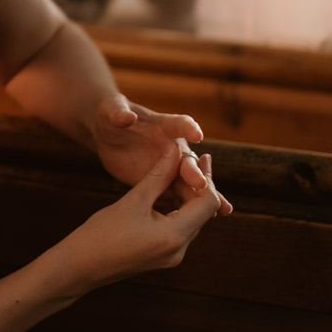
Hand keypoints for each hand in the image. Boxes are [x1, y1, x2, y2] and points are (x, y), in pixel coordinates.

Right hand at [58, 142, 228, 292]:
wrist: (79, 267)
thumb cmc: (101, 233)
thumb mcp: (132, 199)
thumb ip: (158, 174)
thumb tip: (176, 149)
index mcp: (174, 237)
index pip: (208, 203)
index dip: (208, 177)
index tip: (203, 156)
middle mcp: (179, 250)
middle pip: (201, 212)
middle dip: (195, 185)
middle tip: (185, 159)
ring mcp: (172, 256)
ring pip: (190, 219)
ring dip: (184, 195)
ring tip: (172, 171)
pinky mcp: (162, 256)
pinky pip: (178, 228)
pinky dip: (173, 208)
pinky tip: (160, 192)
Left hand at [88, 92, 232, 214]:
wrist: (108, 134)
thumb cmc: (112, 115)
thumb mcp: (111, 109)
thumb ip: (118, 112)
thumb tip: (126, 117)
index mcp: (163, 125)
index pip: (178, 124)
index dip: (188, 128)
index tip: (197, 135)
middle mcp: (173, 147)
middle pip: (187, 160)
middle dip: (195, 172)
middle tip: (202, 183)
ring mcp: (170, 167)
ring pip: (190, 183)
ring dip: (206, 195)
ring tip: (223, 209)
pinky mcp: (163, 183)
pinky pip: (179, 197)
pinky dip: (191, 210)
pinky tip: (206, 222)